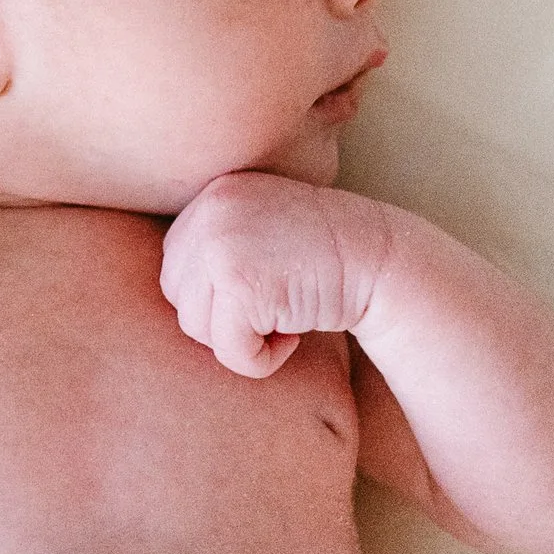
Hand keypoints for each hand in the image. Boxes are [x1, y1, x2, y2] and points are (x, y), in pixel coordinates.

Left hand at [159, 171, 397, 377]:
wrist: (382, 258)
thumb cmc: (324, 256)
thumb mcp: (261, 228)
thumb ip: (216, 244)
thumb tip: (171, 296)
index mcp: (212, 194)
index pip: (177, 268)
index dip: (217, 297)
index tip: (264, 291)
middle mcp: (210, 210)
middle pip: (178, 297)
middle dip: (223, 319)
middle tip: (276, 310)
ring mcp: (221, 243)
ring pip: (196, 327)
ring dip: (242, 339)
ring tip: (285, 318)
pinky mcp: (239, 283)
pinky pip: (228, 349)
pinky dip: (260, 360)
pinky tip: (295, 334)